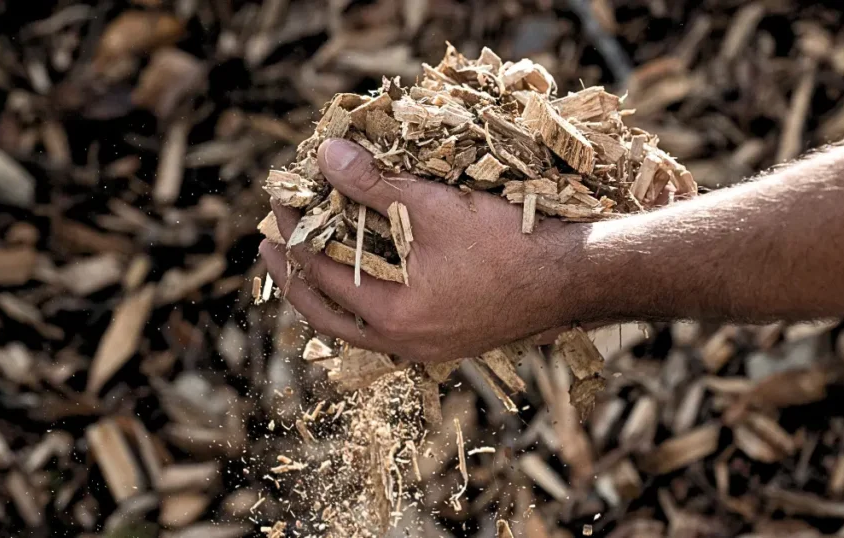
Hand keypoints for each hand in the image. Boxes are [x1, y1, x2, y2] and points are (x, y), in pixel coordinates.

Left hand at [259, 138, 588, 361]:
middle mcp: (404, 344)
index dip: (293, 234)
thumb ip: (376, 184)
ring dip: (327, 293)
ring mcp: (427, 348)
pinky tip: (368, 280)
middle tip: (269, 247)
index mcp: (393, 316)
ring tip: (310, 263)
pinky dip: (364, 303)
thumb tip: (327, 155)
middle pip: (325, 316)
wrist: (573, 280)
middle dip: (292, 277)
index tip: (279, 203)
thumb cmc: (508, 244)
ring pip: (356, 328)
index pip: (319, 272)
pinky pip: (386, 330)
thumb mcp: (435, 207)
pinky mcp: (449, 342)